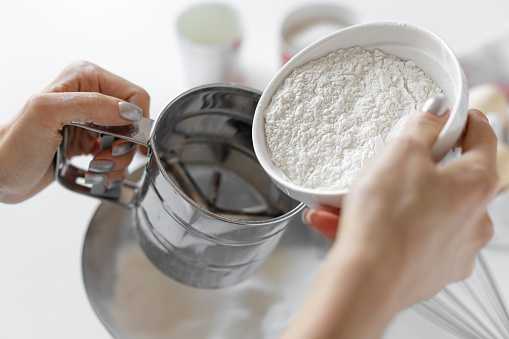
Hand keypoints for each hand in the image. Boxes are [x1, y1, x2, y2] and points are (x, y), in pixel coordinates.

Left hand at [0, 61, 149, 202]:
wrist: (0, 175)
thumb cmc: (13, 147)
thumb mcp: (47, 113)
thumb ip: (91, 105)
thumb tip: (129, 112)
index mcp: (84, 78)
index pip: (133, 96)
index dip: (134, 122)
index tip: (122, 142)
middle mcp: (90, 96)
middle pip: (134, 121)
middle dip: (125, 145)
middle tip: (105, 157)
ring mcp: (91, 120)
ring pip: (129, 140)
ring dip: (118, 159)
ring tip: (97, 167)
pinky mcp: (90, 141)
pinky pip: (118, 154)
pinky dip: (113, 167)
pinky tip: (97, 171)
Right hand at [284, 97, 497, 337]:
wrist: (369, 279)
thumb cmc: (387, 217)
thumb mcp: (401, 151)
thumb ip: (422, 126)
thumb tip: (436, 113)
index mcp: (476, 183)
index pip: (483, 138)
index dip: (466, 120)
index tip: (451, 116)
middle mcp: (475, 219)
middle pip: (451, 179)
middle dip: (416, 168)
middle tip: (390, 162)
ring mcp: (455, 248)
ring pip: (423, 212)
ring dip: (389, 202)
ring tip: (348, 202)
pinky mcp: (433, 270)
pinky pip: (408, 239)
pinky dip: (384, 230)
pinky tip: (347, 225)